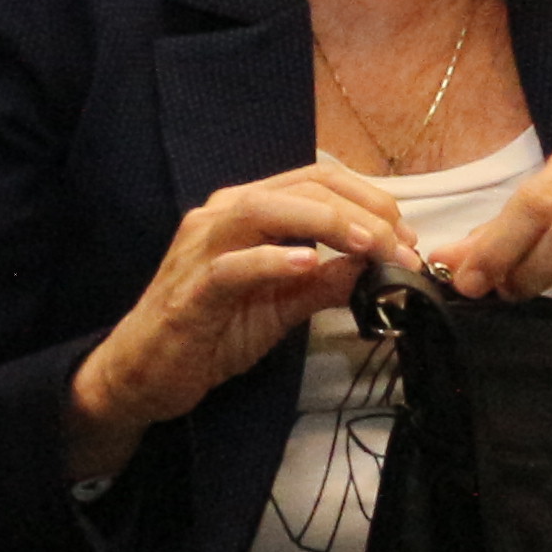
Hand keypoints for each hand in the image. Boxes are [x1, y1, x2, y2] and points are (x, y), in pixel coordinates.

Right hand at [72, 161, 419, 458]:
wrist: (146, 372)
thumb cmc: (211, 331)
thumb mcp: (283, 304)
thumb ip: (327, 281)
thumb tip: (382, 267)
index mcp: (244, 211)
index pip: (317, 179)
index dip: (369, 200)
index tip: (405, 237)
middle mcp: (220, 216)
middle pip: (301, 187)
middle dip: (362, 213)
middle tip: (402, 247)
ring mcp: (200, 249)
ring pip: (265, 211)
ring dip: (328, 223)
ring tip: (369, 247)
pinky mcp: (190, 291)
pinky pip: (232, 266)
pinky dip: (272, 260)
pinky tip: (308, 264)